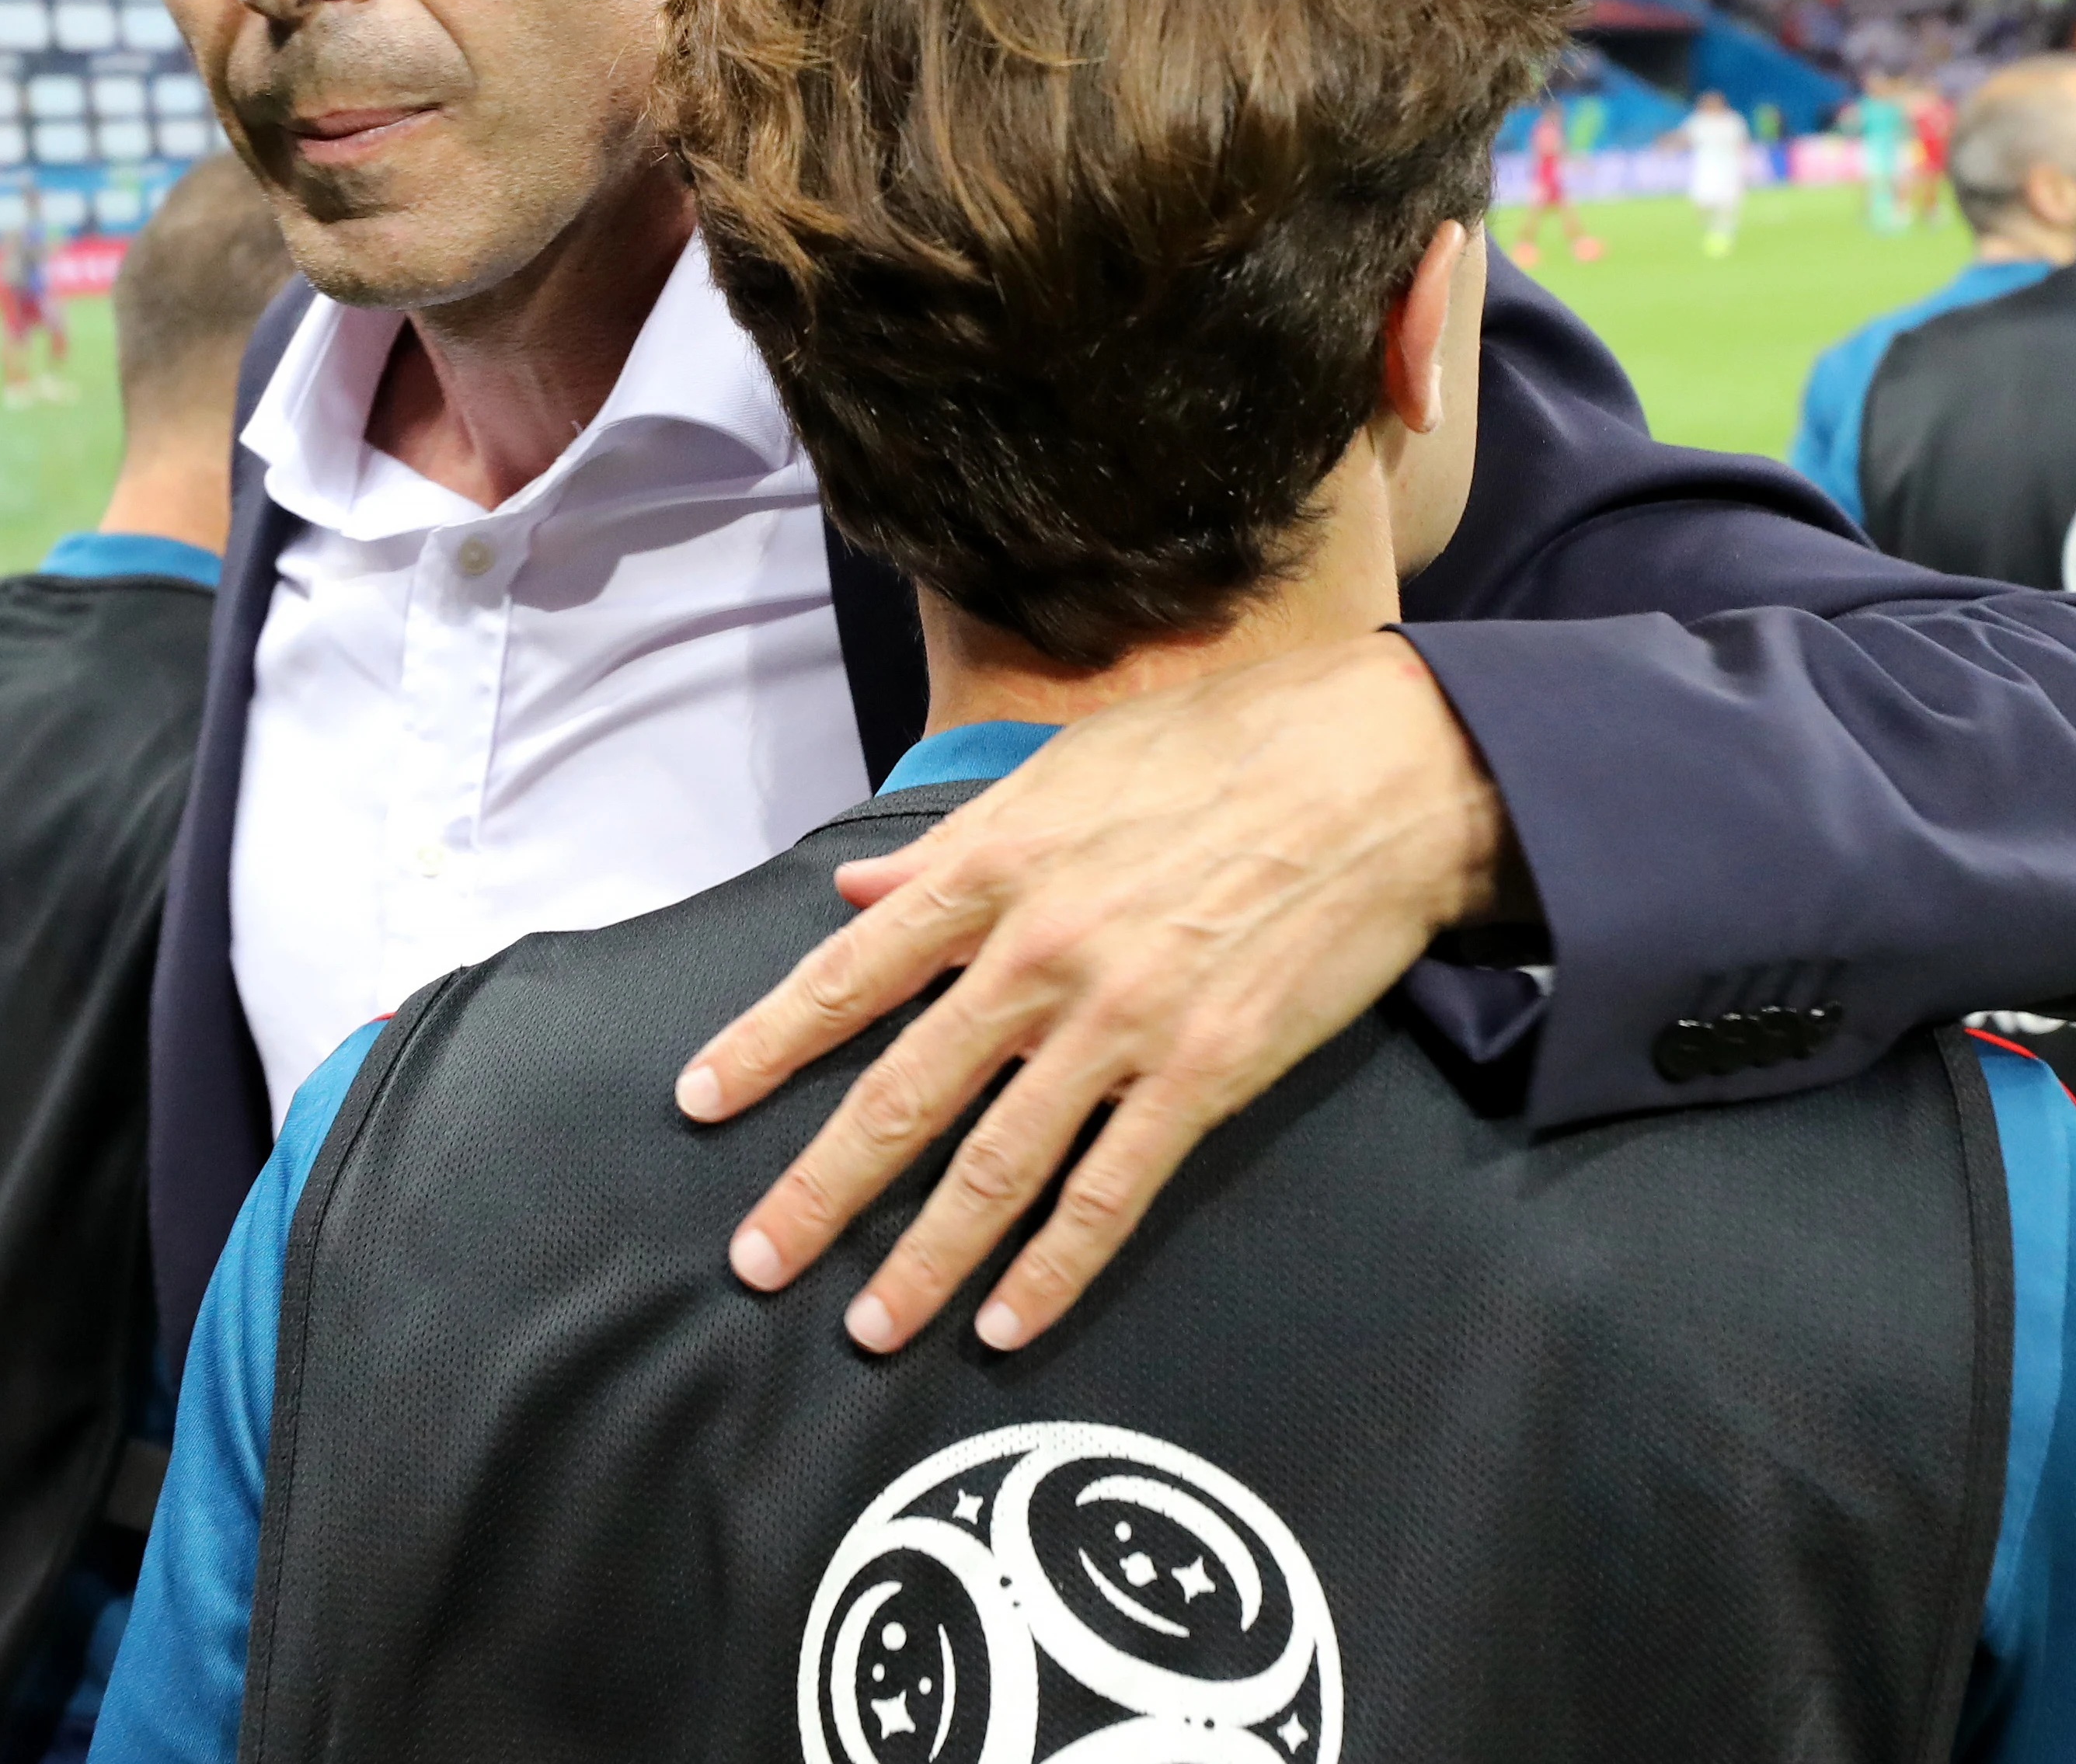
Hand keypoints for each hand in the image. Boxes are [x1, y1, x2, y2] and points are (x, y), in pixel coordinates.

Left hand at [677, 633, 1503, 1352]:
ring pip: (994, 1166)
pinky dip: (1053, 1269)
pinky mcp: (1203, 1075)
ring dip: (923, 1257)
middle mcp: (1036, 955)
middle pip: (901, 1094)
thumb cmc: (1221, 750)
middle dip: (818, 1190)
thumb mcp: (1065, 770)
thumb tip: (857, 888)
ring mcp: (1119, 1025)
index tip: (700, 1101)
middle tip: (755, 1263)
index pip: (846, 975)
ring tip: (869, 1325)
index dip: (764, 1044)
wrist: (1376, 772)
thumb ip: (953, 844)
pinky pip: (1109, 1192)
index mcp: (991, 870)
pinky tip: (1007, 1322)